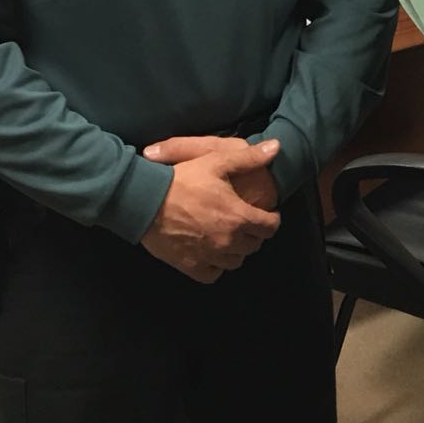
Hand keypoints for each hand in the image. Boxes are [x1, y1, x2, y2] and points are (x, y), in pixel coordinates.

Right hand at [141, 137, 280, 282]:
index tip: (268, 214)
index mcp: (239, 217)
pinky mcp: (191, 267)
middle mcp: (228, 241)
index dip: (272, 220)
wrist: (146, 201)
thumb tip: (277, 147)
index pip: (270, 227)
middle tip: (248, 223)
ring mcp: (210, 257)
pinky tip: (212, 254)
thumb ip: (249, 158)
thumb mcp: (217, 160)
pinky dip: (217, 266)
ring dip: (238, 250)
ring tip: (231, 238)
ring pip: (236, 261)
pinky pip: (213, 274)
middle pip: (254, 245)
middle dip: (255, 234)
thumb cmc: (184, 179)